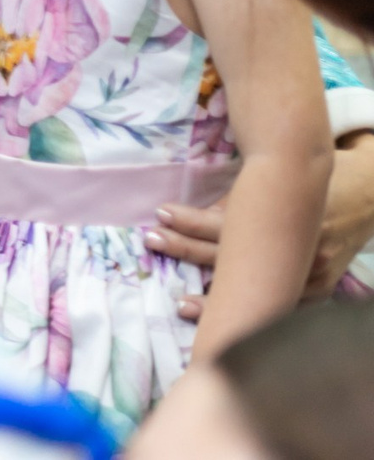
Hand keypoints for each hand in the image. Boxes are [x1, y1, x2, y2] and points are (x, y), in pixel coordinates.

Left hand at [152, 134, 373, 315]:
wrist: (369, 192)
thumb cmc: (316, 181)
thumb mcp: (278, 182)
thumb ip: (238, 202)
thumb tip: (193, 220)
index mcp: (288, 213)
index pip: (229, 224)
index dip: (192, 221)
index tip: (161, 215)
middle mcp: (302, 245)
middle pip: (236, 256)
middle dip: (189, 251)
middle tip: (153, 242)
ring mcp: (317, 271)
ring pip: (261, 292)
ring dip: (219, 299)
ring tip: (183, 305)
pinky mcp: (326, 287)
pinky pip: (288, 307)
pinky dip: (259, 315)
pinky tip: (231, 325)